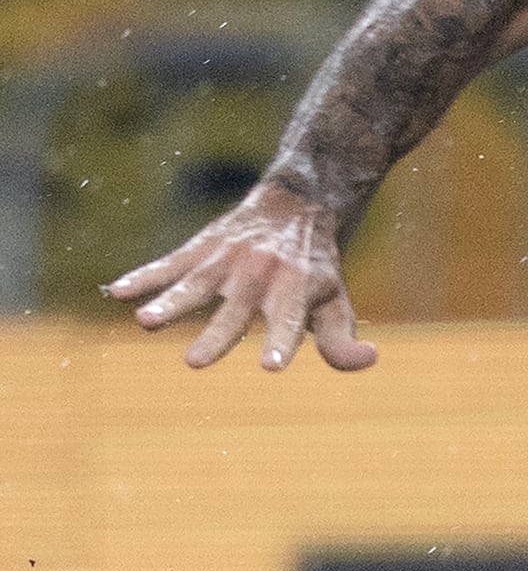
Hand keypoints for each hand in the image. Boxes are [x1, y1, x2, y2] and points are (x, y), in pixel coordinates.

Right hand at [105, 182, 376, 371]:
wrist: (297, 204)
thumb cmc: (316, 268)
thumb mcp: (337, 301)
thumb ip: (342, 338)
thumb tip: (369, 359)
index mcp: (296, 291)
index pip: (290, 323)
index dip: (282, 343)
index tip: (271, 366)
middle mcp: (260, 276)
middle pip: (235, 312)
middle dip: (216, 337)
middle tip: (194, 363)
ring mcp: (226, 261)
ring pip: (195, 284)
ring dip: (169, 303)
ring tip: (145, 322)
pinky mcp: (200, 249)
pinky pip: (168, 263)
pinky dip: (143, 276)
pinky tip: (116, 291)